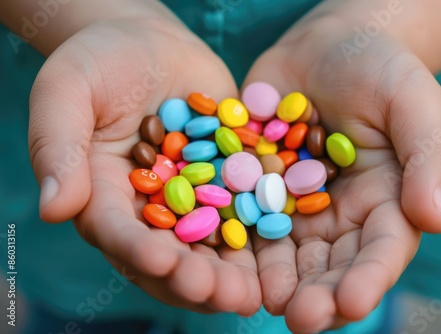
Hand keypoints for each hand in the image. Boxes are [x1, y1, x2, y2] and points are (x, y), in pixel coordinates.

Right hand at [29, 13, 260, 314]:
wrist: (149, 44)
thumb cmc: (99, 62)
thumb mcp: (67, 92)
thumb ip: (58, 147)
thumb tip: (53, 208)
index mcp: (105, 196)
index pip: (118, 233)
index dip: (138, 251)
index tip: (162, 261)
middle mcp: (150, 208)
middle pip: (170, 253)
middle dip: (196, 279)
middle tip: (225, 296)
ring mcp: (193, 197)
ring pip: (211, 243)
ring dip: (233, 270)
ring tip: (254, 292)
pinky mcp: (227, 178)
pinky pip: (245, 206)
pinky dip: (262, 228)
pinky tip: (282, 245)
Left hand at [244, 14, 440, 332]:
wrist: (327, 47)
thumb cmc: (382, 71)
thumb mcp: (415, 105)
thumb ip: (428, 160)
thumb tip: (434, 219)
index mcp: (383, 206)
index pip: (379, 252)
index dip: (367, 280)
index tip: (350, 303)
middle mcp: (336, 216)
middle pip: (326, 264)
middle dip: (314, 294)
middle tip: (298, 317)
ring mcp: (292, 205)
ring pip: (280, 252)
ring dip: (267, 279)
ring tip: (252, 300)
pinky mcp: (255, 187)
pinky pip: (239, 215)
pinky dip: (229, 237)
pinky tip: (216, 257)